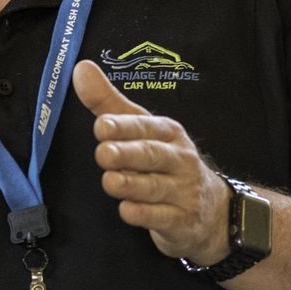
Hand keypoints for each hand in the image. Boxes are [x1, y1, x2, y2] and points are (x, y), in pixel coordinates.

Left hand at [73, 60, 227, 264]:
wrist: (210, 211)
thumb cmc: (165, 163)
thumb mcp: (141, 131)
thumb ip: (108, 103)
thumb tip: (81, 69)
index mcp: (168, 133)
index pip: (146, 127)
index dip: (124, 127)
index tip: (101, 125)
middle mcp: (179, 159)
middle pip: (152, 155)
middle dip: (128, 154)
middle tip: (103, 153)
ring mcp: (183, 191)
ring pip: (155, 187)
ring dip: (131, 184)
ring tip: (110, 181)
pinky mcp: (181, 220)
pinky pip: (161, 217)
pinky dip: (143, 214)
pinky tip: (127, 210)